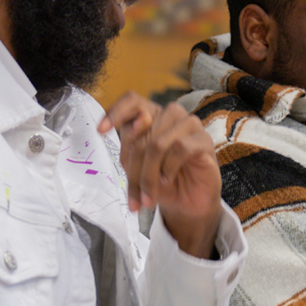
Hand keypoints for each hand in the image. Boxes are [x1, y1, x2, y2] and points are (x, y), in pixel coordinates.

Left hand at [99, 92, 222, 258]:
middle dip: (134, 170)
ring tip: (150, 195)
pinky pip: (179, 148)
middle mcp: (171, 115)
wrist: (187, 204)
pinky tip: (167, 180)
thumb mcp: (137, 167)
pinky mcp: (204, 140)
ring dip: (149, 175)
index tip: (101, 131)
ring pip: (158, 143)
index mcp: (152, 115)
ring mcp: (189, 125)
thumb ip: (131, 146)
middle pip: (141, 133)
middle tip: (134, 197)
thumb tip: (135, 125)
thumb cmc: (162, 182)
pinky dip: (168, 168)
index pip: (132, 101)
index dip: (115, 112)